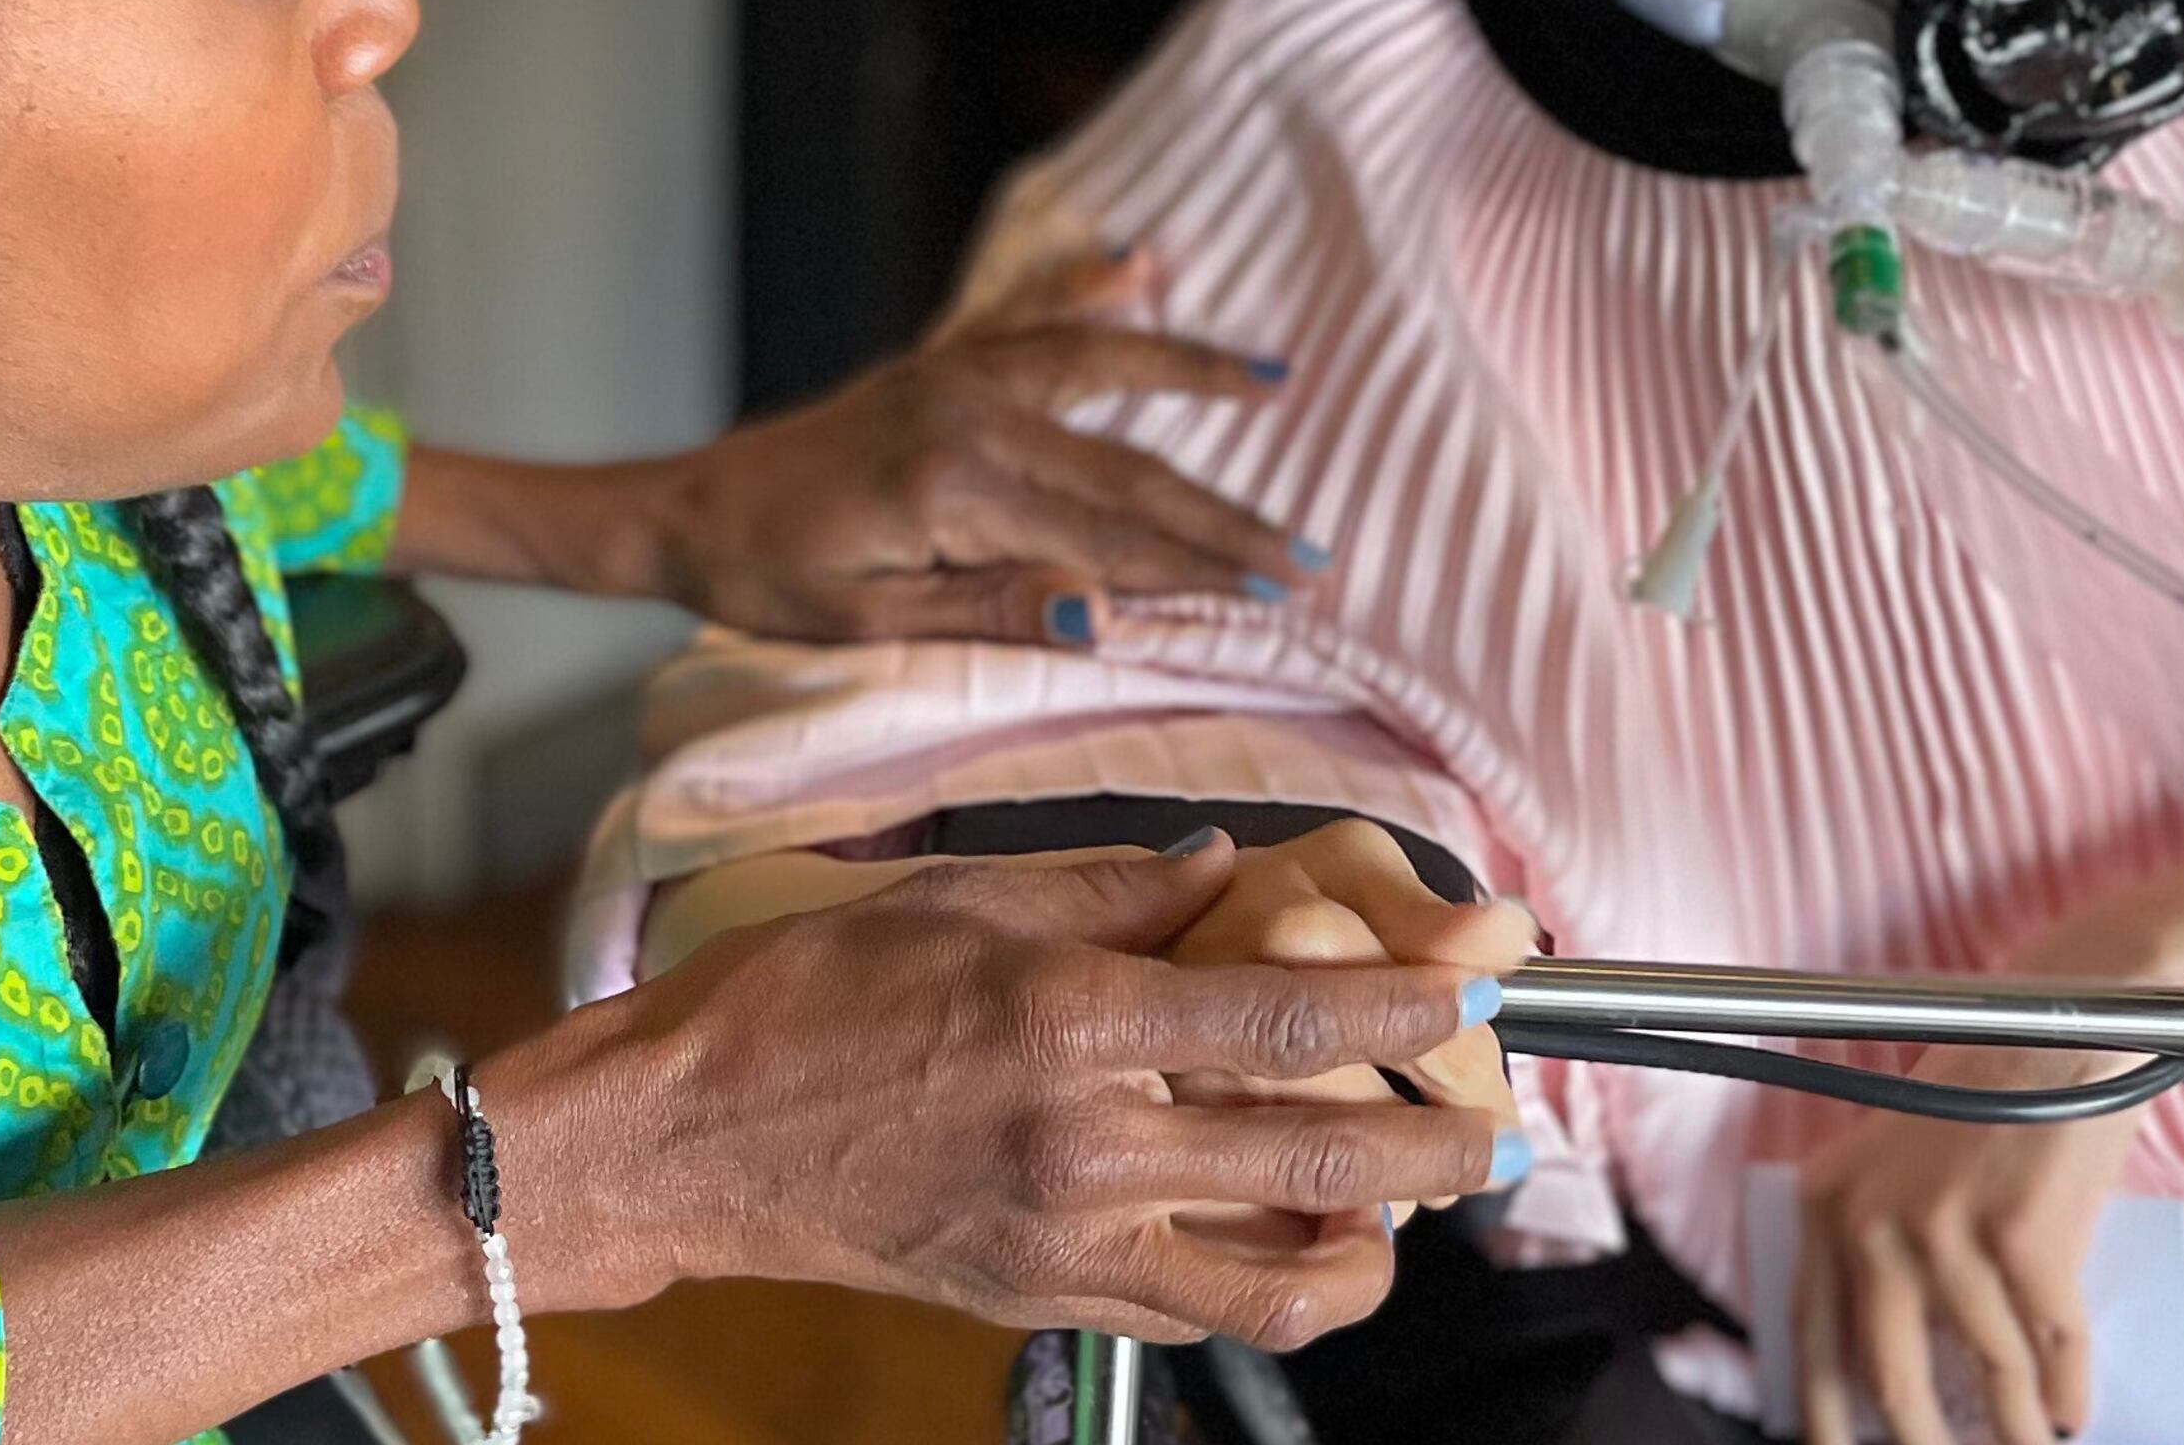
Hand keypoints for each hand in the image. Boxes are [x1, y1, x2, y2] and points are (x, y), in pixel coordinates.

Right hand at [487, 837, 1512, 1348]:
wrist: (681, 1137)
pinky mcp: (1039, 1296)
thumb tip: (1227, 869)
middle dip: (1441, 1139)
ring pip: (1277, 1275)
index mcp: (1067, 1019)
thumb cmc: (797, 1001)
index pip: (1286, 1018)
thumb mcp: (952, 903)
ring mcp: (1064, 1236)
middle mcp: (1083, 1140)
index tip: (1481, 982)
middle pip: (1319, 1152)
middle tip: (1502, 1121)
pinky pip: (1195, 1313)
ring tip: (1420, 1210)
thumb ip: (1109, 890)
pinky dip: (1271, 1287)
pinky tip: (1304, 1248)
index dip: (1408, 1002)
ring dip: (1375, 1247)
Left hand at [646, 248, 1314, 643]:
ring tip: (1274, 375)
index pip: (1104, 538)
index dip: (1196, 571)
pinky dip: (1084, 284)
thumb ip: (991, 609)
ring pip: (1097, 365)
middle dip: (1220, 512)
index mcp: (950, 487)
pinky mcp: (939, 359)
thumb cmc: (769, 579)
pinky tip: (1138, 261)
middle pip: (1123, 467)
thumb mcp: (867, 623)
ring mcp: (954, 373)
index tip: (1278, 592)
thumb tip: (1103, 616)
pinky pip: (1027, 312)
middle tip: (1308, 549)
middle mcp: (965, 412)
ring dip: (1189, 369)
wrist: (688, 508)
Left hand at [1794, 1046, 2144, 1444]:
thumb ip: (1887, 1253)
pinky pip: (2048, 1344)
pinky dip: (2066, 1386)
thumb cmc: (1989, 1101)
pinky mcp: (2017, 1237)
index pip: (1810, 1337)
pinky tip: (2071, 1408)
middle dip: (1919, 1439)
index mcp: (1827, 1205)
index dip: (1823, 1411)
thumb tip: (1901, 1371)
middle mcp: (1869, 1222)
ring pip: (1984, 1371)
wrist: (2057, 1029)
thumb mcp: (1904, 1173)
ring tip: (2030, 1442)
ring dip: (2014, 1424)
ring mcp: (1942, 1231)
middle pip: (1887, 1376)